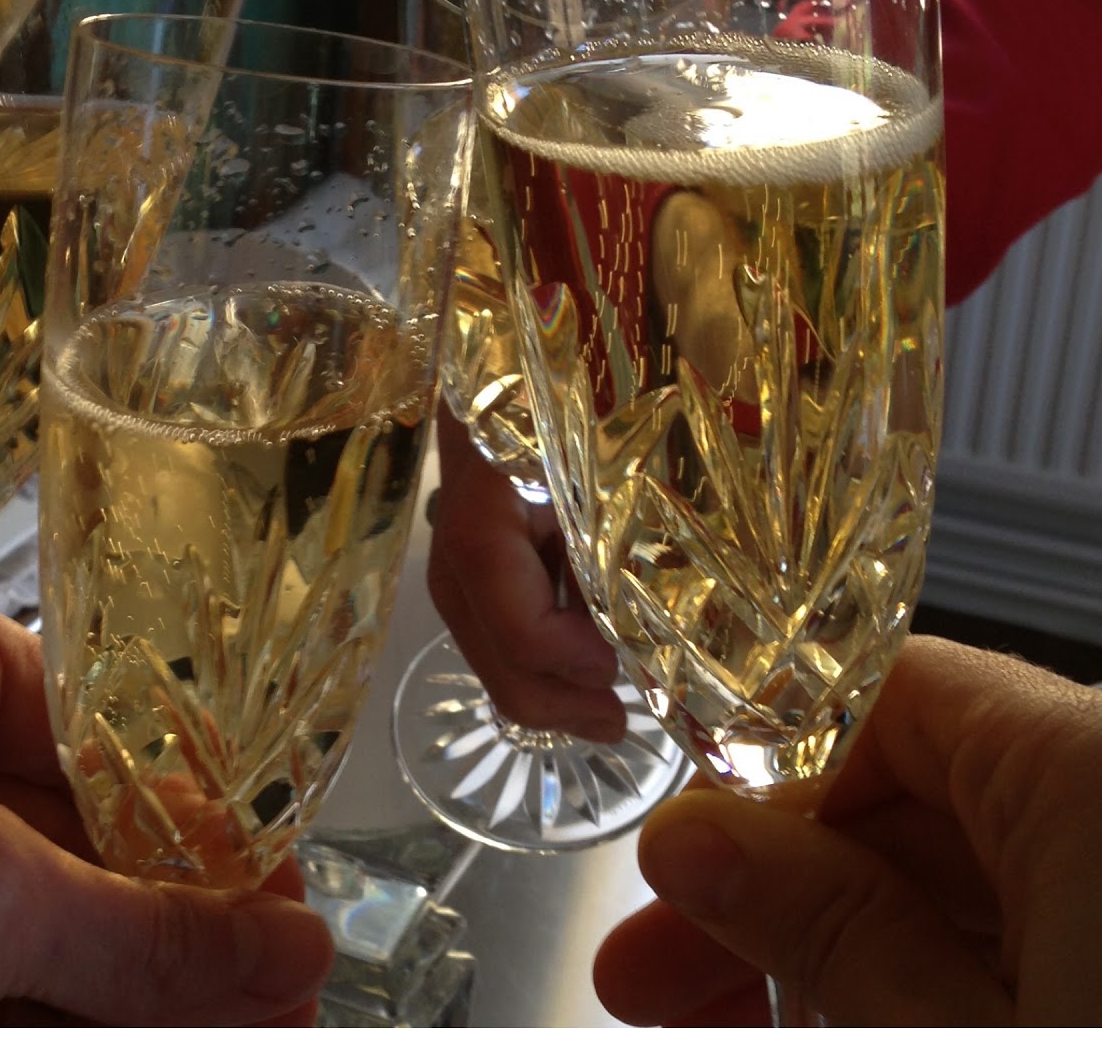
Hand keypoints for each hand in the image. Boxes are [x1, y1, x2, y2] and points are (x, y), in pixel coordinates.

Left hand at [0, 526, 334, 1025]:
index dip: (201, 807)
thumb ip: (140, 930)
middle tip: (283, 983)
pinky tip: (151, 1034)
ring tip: (256, 1024)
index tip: (280, 886)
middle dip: (182, 920)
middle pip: (76, 838)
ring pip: (31, 931)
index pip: (98, 722)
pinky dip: (62, 1017)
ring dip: (135, 988)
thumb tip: (278, 942)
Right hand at [425, 406, 624, 741]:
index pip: (527, 636)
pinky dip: (548, 663)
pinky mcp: (461, 590)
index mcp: (482, 533)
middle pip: (507, 676)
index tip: (631, 658)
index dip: (584, 662)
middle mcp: (454, 570)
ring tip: (616, 690)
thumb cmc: (548, 417)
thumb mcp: (586, 477)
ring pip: (501, 674)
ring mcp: (451, 584)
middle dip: (573, 708)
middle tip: (629, 720)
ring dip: (563, 691)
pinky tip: (586, 653)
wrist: (493, 381)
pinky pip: (501, 649)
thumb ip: (609, 553)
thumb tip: (650, 640)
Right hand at [593, 635, 1101, 1025]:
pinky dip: (945, 991)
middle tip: (661, 970)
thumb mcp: (951, 1048)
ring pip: (978, 894)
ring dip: (849, 954)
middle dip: (785, 890)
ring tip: (715, 1024)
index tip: (686, 858)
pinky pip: (1052, 952)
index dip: (770, 772)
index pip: (895, 697)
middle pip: (926, 805)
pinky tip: (855, 1026)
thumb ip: (821, 930)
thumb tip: (697, 842)